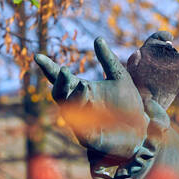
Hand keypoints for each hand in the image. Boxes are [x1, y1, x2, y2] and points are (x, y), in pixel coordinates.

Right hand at [34, 38, 148, 158]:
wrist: (140, 129)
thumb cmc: (127, 104)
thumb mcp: (120, 77)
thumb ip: (108, 60)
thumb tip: (97, 38)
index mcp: (82, 90)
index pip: (60, 78)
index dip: (48, 68)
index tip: (37, 56)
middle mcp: (78, 106)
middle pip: (59, 94)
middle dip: (60, 83)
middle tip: (65, 70)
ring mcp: (82, 123)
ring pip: (69, 111)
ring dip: (74, 98)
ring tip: (84, 85)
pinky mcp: (91, 139)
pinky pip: (83, 132)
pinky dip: (83, 123)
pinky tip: (88, 112)